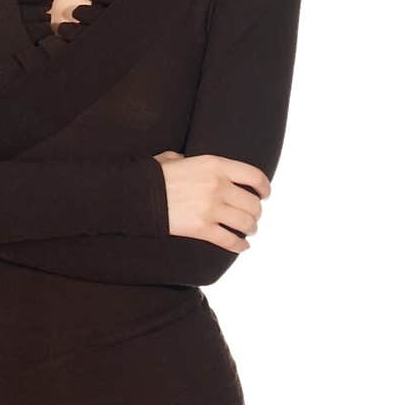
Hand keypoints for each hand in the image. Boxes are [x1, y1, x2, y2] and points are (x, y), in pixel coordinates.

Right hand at [152, 150, 270, 252]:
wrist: (138, 195)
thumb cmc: (154, 176)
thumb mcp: (175, 158)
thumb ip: (190, 161)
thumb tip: (189, 163)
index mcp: (215, 165)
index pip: (254, 176)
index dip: (264, 187)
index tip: (265, 194)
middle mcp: (217, 185)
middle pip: (252, 203)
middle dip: (256, 212)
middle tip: (253, 217)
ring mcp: (211, 208)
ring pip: (246, 222)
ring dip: (250, 228)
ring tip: (249, 230)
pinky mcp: (202, 228)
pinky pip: (230, 240)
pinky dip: (240, 245)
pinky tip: (242, 246)